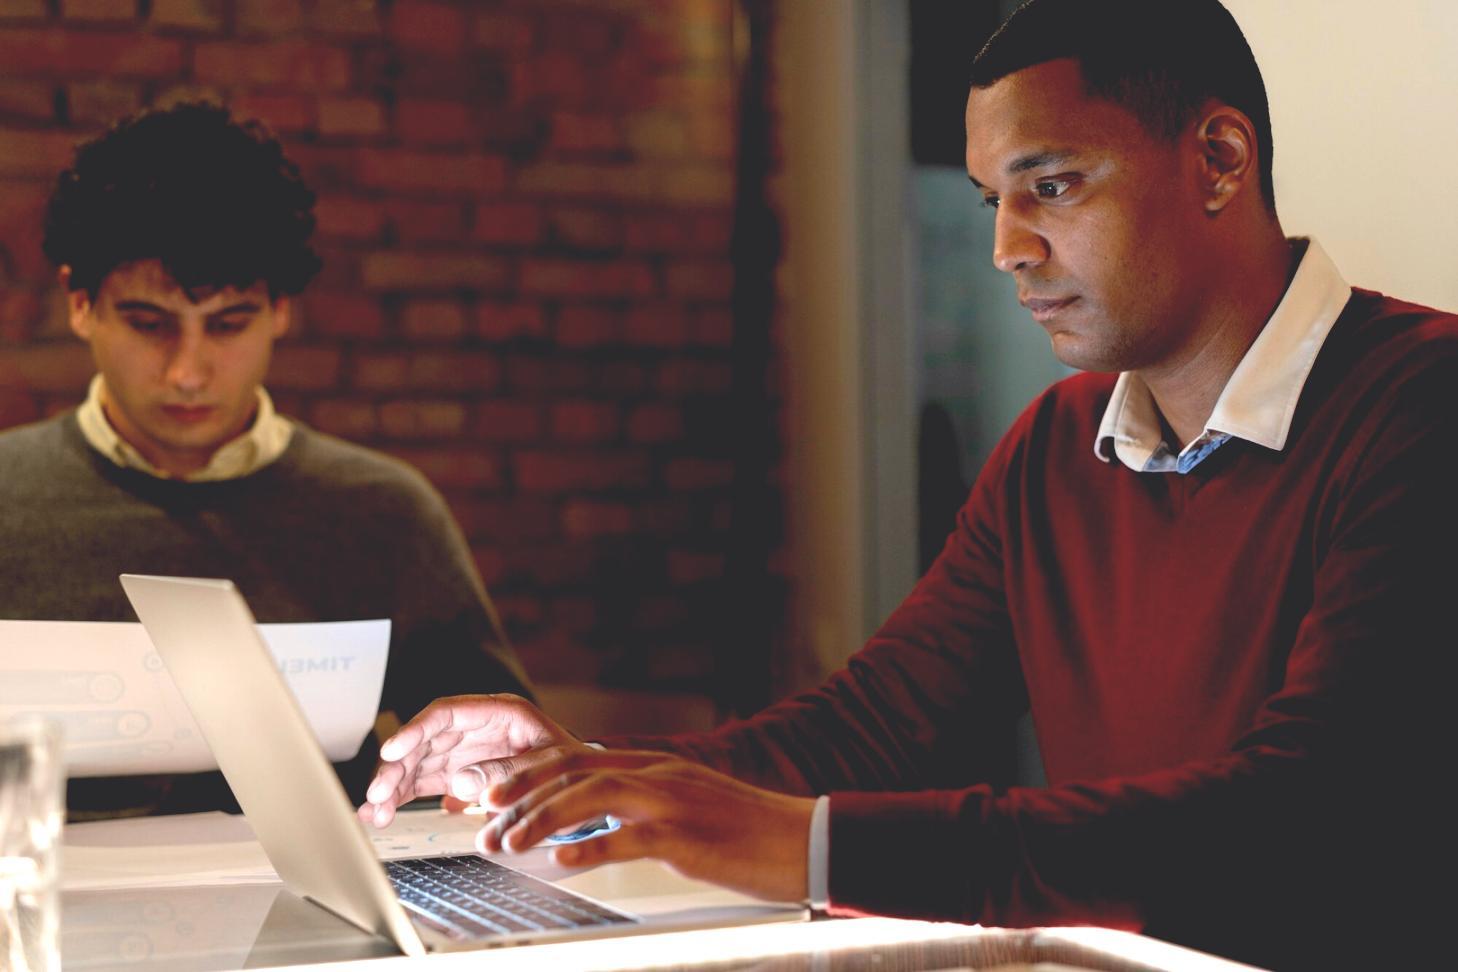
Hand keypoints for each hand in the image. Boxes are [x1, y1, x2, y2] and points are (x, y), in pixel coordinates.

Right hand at [358, 693, 590, 826]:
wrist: (586, 787)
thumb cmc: (574, 768)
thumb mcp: (549, 765)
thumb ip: (508, 771)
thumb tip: (461, 782)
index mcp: (500, 712)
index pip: (447, 712)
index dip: (416, 729)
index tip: (393, 749)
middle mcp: (477, 728)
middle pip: (425, 740)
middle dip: (397, 766)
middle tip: (378, 795)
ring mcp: (466, 751)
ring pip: (418, 762)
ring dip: (393, 786)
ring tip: (374, 812)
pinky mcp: (460, 775)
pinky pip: (424, 782)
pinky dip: (403, 797)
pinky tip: (383, 814)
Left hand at [477, 749, 814, 903]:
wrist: (801, 837)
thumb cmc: (746, 830)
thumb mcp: (687, 806)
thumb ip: (641, 806)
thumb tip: (591, 823)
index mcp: (654, 766)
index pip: (577, 755)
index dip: (528, 769)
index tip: (492, 789)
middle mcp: (656, 774)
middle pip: (573, 770)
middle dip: (520, 792)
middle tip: (483, 817)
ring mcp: (671, 802)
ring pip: (590, 796)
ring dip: (541, 819)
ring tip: (509, 842)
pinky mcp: (685, 836)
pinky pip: (628, 838)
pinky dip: (590, 846)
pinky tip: (561, 860)